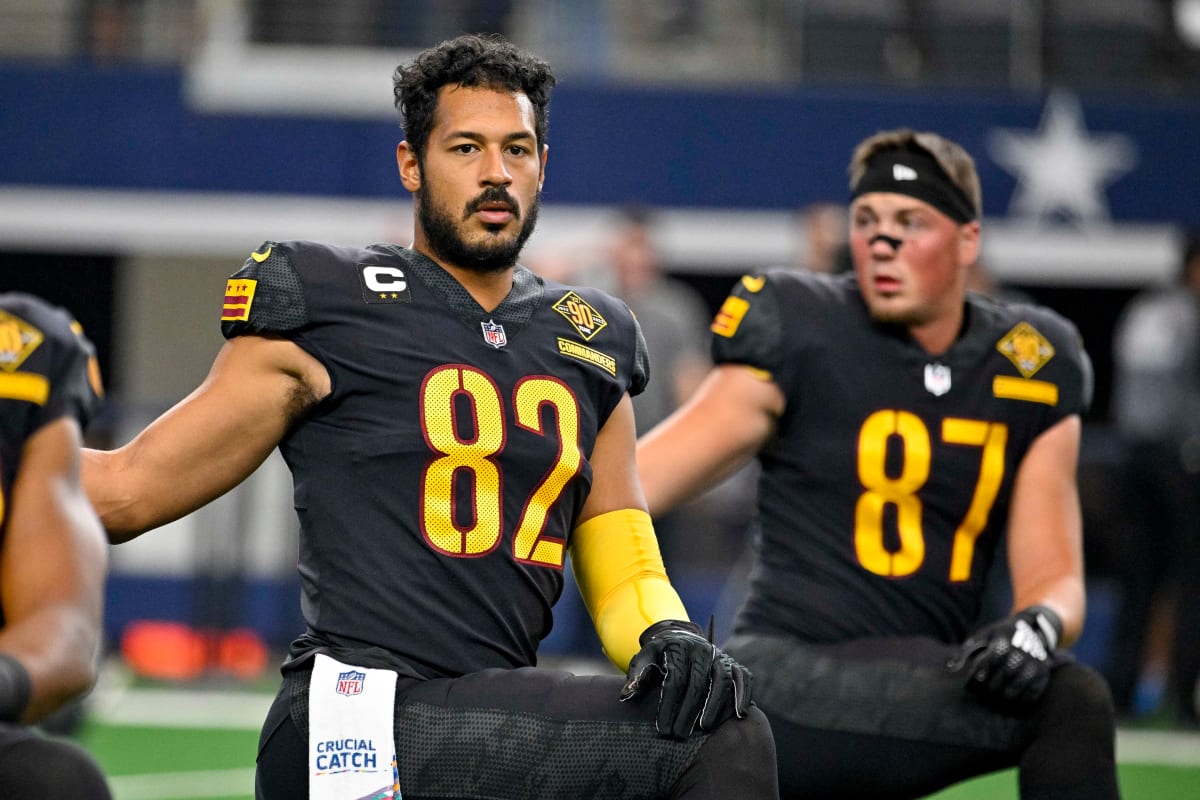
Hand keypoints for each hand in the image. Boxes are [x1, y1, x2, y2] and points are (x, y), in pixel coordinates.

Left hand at [619, 619, 751, 738]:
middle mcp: (703, 649)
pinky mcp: (735, 664)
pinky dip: (742, 694)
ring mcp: (721, 656)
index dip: (668, 705)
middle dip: (688, 711)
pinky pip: (743, 678)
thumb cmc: (660, 655)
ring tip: (705, 728)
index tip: (662, 729)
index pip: (675, 678)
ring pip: (722, 680)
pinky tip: (738, 714)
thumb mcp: (644, 658)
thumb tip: (626, 695)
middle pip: (698, 682)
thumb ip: (636, 675)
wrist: (680, 637)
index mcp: (679, 646)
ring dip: (715, 705)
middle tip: (679, 735)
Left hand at [948, 605, 1062, 709]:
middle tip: (983, 696)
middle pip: (1007, 672)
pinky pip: (1034, 691)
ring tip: (996, 701)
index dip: (982, 672)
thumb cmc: (999, 636)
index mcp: (1004, 640)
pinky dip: (1022, 700)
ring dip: (1006, 695)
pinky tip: (1011, 704)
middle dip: (993, 686)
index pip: (992, 658)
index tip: (974, 683)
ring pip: (1020, 683)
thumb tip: (950, 667)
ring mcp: (1034, 662)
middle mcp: (1021, 650)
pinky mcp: (1043, 672)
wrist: (1031, 630)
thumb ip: (966, 651)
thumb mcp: (982, 636)